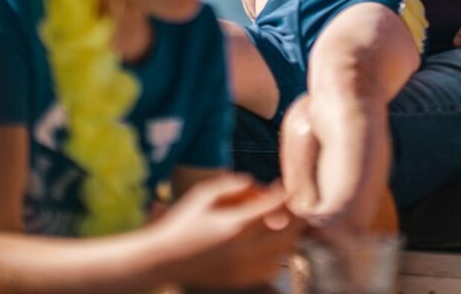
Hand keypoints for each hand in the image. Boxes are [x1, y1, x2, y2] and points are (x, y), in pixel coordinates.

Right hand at [149, 175, 303, 288]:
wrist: (163, 259)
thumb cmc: (182, 222)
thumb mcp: (202, 194)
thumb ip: (230, 184)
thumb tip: (254, 181)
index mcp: (234, 224)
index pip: (272, 207)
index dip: (284, 194)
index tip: (287, 187)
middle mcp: (242, 248)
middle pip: (286, 233)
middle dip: (296, 218)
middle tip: (297, 208)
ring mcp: (242, 267)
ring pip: (282, 253)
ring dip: (288, 238)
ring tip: (285, 226)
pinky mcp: (239, 280)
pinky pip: (270, 269)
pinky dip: (277, 257)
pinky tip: (272, 247)